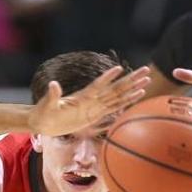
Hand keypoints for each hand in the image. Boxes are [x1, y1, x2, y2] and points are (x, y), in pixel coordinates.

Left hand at [30, 65, 149, 135]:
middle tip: (147, 70)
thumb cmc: (44, 113)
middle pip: (115, 88)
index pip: (98, 85)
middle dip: (131, 80)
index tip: (120, 68)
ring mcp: (95, 106)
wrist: (44, 122)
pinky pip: (114, 107)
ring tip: (146, 82)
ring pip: (118, 96)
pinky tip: (136, 96)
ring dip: (132, 89)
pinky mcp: (96, 114)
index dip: (108, 77)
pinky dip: (126, 102)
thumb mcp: (47, 105)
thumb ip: (52, 95)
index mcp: (82, 96)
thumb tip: (53, 84)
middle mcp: (91, 99)